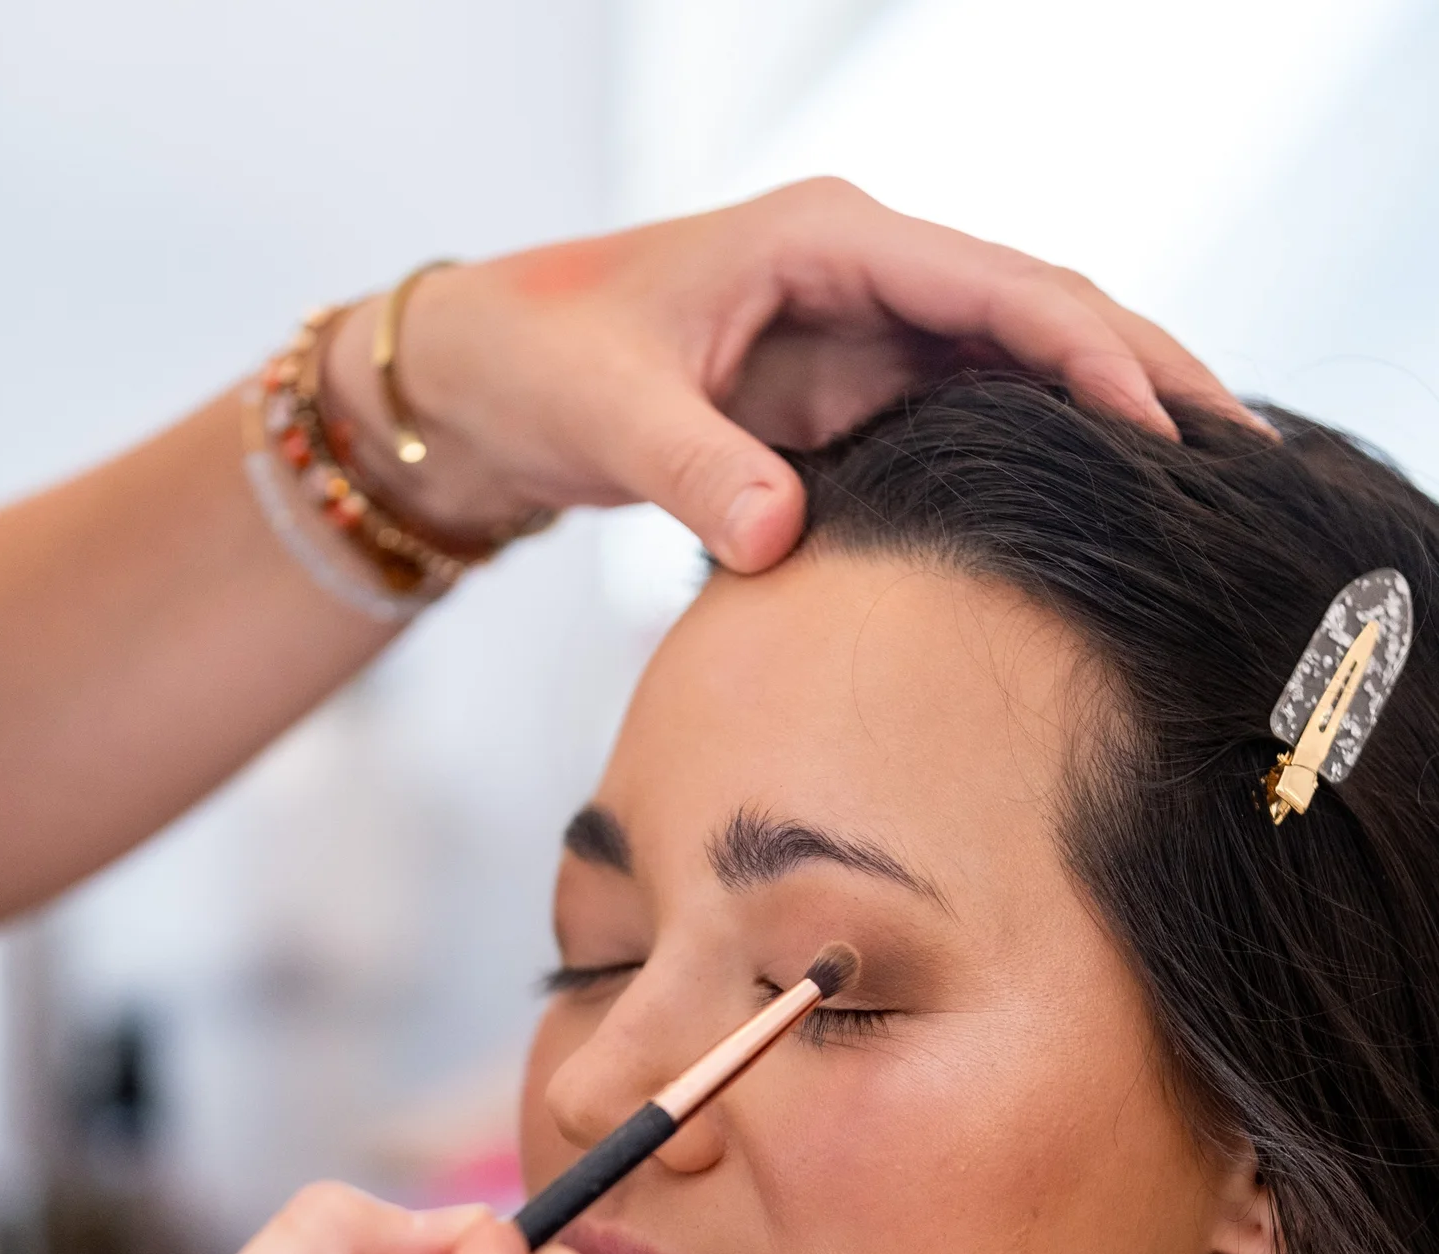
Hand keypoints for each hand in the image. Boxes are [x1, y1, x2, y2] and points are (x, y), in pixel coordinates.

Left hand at [323, 176, 1261, 574]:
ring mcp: (864, 334)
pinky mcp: (849, 393)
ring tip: (1203, 487)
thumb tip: (784, 536)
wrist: (486, 383)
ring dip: (1107, 416)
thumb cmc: (536, 363)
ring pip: (1019, 367)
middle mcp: (866, 273)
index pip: (998, 286)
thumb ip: (697, 470)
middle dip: (1145, 371)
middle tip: (1244, 451)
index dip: (1092, 354)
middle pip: (1041, 313)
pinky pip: (970, 417)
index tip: (1165, 425)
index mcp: (829, 239)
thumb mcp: (610, 413)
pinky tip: (1095, 507)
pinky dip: (1040, 451)